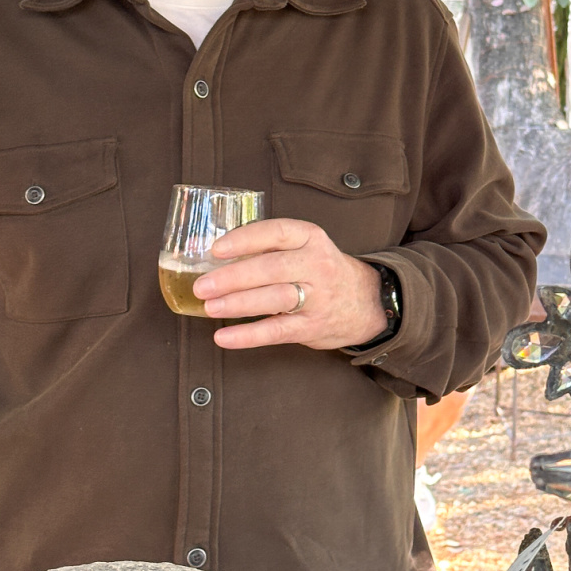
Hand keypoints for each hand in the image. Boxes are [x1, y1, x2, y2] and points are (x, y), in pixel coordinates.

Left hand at [193, 217, 389, 350]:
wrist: (367, 301)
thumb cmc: (321, 271)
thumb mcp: (303, 248)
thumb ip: (263, 248)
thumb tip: (205, 249)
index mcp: (310, 238)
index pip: (276, 232)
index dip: (245, 239)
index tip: (217, 249)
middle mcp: (317, 265)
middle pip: (271, 268)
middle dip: (233, 277)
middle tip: (203, 285)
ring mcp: (318, 297)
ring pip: (275, 298)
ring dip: (239, 303)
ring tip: (210, 307)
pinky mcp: (313, 326)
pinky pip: (277, 331)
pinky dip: (248, 335)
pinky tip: (224, 337)